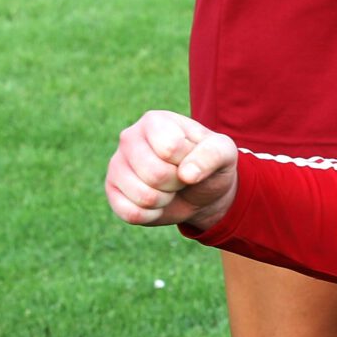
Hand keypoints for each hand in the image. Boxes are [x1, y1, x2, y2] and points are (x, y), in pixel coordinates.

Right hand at [106, 111, 239, 227]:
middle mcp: (129, 138)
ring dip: (165, 200)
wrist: (201, 190)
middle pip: (155, 174)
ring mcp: (116, 164)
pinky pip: (131, 213)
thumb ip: (212, 155)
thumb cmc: (210, 164)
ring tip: (169, 188)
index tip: (192, 158)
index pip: (170, 148)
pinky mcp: (111, 191)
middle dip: (177, 183)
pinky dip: (152, 215)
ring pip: (143, 196)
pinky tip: (156, 202)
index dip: (189, 161)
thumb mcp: (224, 153)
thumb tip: (187, 174)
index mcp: (155, 121)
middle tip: (181, 177)